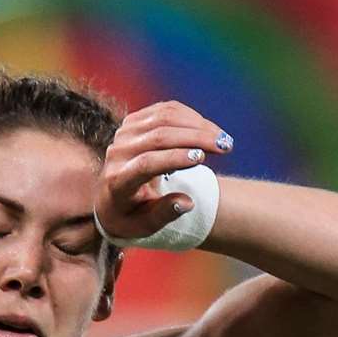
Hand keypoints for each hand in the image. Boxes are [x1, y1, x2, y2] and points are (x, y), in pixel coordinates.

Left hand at [96, 100, 231, 239]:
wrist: (111, 199)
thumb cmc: (132, 216)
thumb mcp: (145, 226)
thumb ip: (164, 214)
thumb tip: (187, 203)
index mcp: (118, 181)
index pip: (146, 163)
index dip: (174, 158)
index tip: (202, 158)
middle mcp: (118, 153)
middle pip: (158, 136)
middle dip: (196, 138)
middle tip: (226, 146)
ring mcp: (125, 133)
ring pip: (164, 118)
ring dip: (198, 125)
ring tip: (223, 139)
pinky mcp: (134, 121)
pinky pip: (165, 111)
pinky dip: (190, 117)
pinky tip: (209, 130)